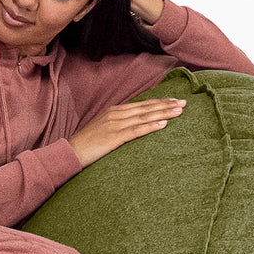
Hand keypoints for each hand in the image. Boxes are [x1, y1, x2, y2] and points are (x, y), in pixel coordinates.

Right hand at [68, 98, 186, 167]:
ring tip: (179, 111)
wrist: (70, 153)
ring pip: (144, 117)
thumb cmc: (86, 145)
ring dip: (163, 113)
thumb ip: (117, 125)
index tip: (173, 100)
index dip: (158, 102)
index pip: (141, 104)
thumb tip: (132, 127)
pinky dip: (151, 126)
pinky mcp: (114, 137)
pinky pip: (136, 130)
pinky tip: (163, 123)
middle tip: (184, 102)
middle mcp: (116, 114)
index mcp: (114, 111)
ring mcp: (115, 125)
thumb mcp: (102, 130)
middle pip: (146, 108)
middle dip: (166, 104)